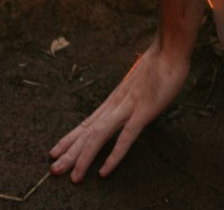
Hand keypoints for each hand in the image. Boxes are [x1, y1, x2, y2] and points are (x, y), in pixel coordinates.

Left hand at [49, 37, 189, 181]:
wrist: (170, 48)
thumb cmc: (159, 64)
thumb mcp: (139, 82)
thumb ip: (130, 96)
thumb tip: (127, 105)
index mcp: (114, 99)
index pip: (87, 122)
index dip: (70, 138)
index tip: (55, 151)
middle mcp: (116, 104)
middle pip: (88, 131)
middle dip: (70, 152)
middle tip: (53, 170)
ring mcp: (128, 107)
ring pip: (100, 135)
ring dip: (84, 157)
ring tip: (74, 176)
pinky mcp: (143, 111)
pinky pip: (126, 137)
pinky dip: (114, 155)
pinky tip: (104, 170)